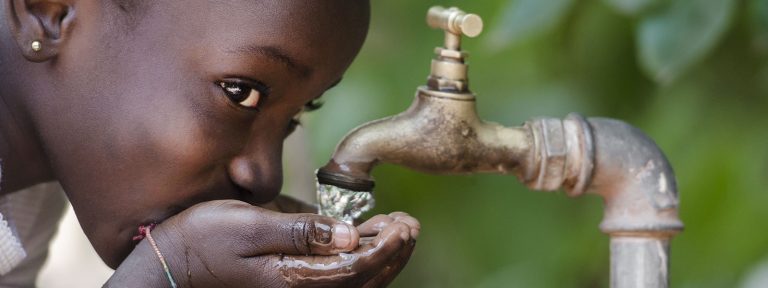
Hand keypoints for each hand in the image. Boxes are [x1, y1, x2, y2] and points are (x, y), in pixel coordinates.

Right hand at [106, 200, 418, 287]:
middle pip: (363, 281)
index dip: (387, 247)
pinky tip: (364, 241)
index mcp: (294, 279)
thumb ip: (302, 231)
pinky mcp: (289, 285)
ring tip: (397, 229)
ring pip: (354, 283)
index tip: (404, 223)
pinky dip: (359, 263)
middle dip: (392, 252)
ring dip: (380, 258)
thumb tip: (350, 234)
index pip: (358, 268)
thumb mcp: (249, 225)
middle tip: (409, 224)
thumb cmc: (202, 241)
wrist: (168, 268)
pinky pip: (335, 279)